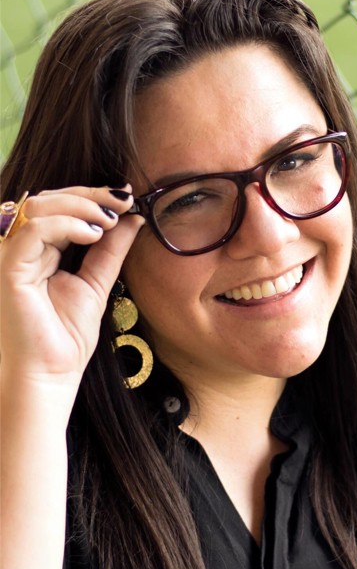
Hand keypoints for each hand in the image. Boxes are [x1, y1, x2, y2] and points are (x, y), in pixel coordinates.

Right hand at [0, 186, 143, 393]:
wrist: (50, 373)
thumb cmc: (66, 336)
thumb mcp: (98, 282)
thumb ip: (112, 249)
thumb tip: (133, 218)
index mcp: (39, 250)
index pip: (60, 206)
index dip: (93, 196)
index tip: (128, 196)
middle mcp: (20, 249)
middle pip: (48, 199)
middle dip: (90, 195)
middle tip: (123, 202)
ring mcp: (10, 256)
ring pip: (38, 206)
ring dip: (80, 206)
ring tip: (108, 223)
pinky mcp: (8, 269)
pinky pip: (33, 230)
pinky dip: (66, 224)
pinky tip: (92, 234)